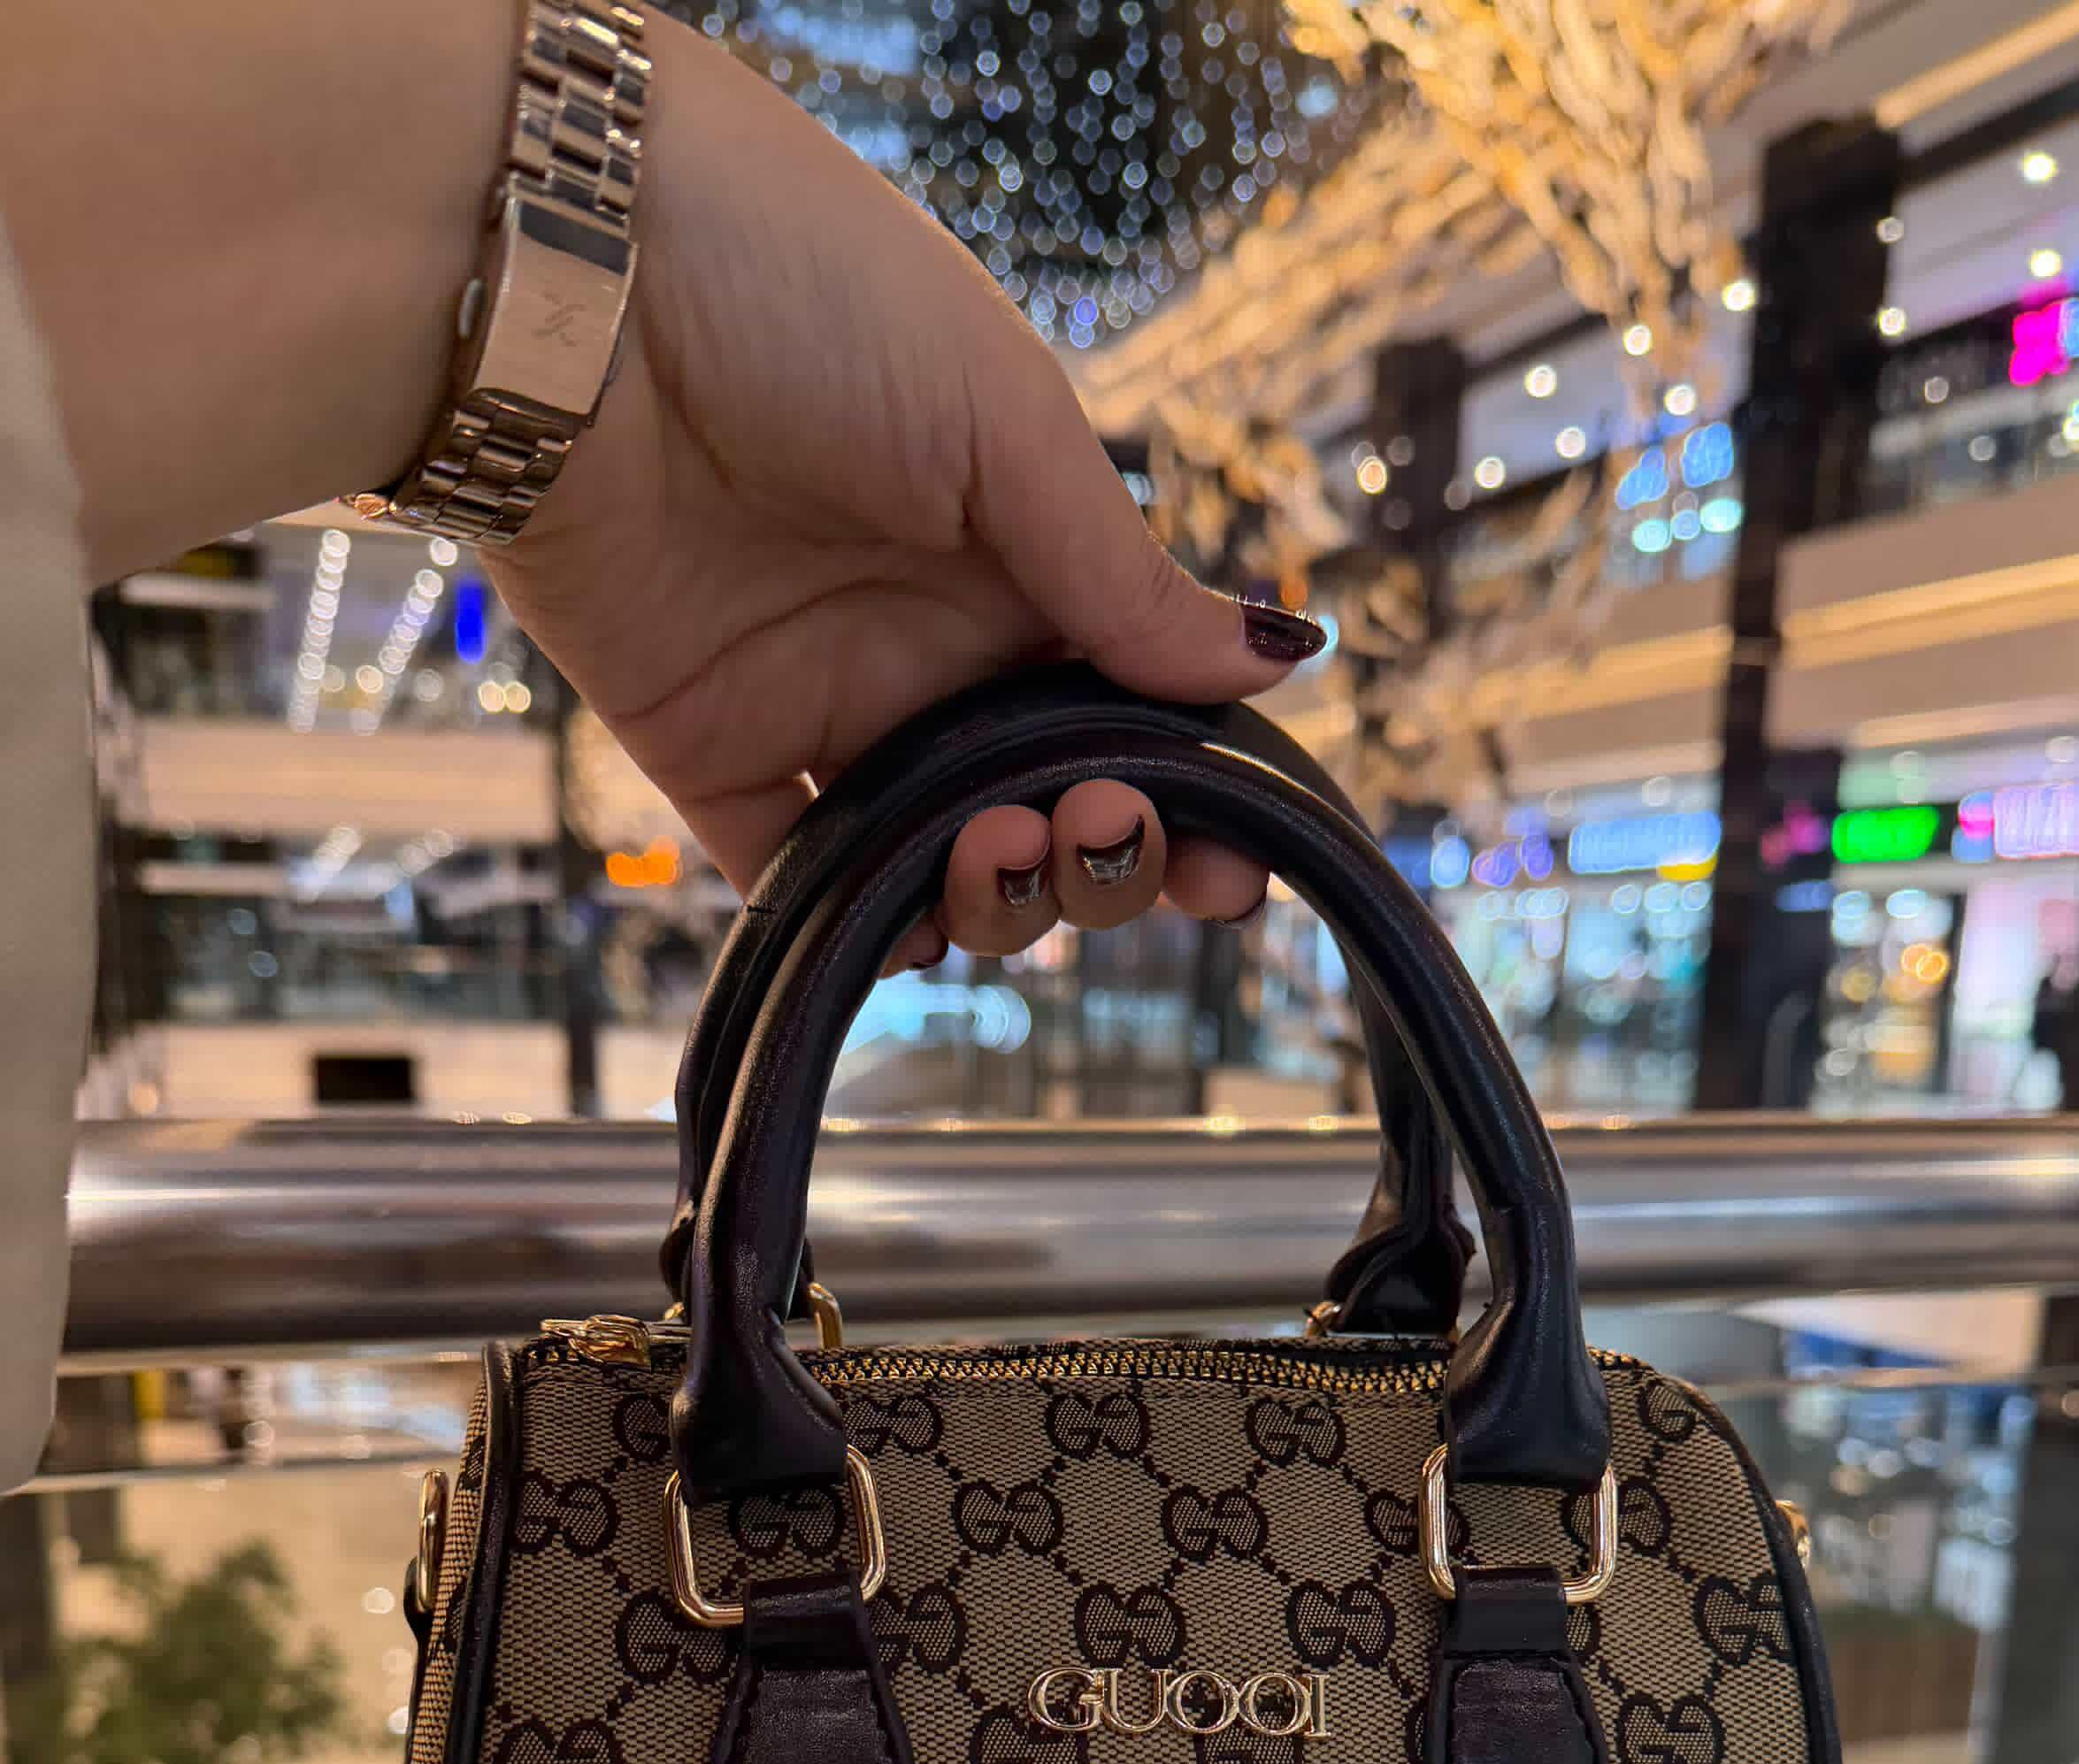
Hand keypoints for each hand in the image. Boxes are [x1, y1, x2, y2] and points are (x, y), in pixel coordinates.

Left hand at [491, 13, 1325, 962]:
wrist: (574, 286)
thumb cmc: (803, 290)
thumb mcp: (1004, 420)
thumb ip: (1123, 574)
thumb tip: (1269, 666)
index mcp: (1020, 564)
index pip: (1132, 713)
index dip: (1190, 799)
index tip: (1232, 864)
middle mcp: (934, 647)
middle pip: (1054, 811)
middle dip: (1106, 853)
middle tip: (1100, 822)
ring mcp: (827, 708)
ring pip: (946, 868)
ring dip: (1004, 897)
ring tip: (1001, 843)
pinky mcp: (714, 753)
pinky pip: (805, 883)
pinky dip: (869, 926)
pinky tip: (914, 914)